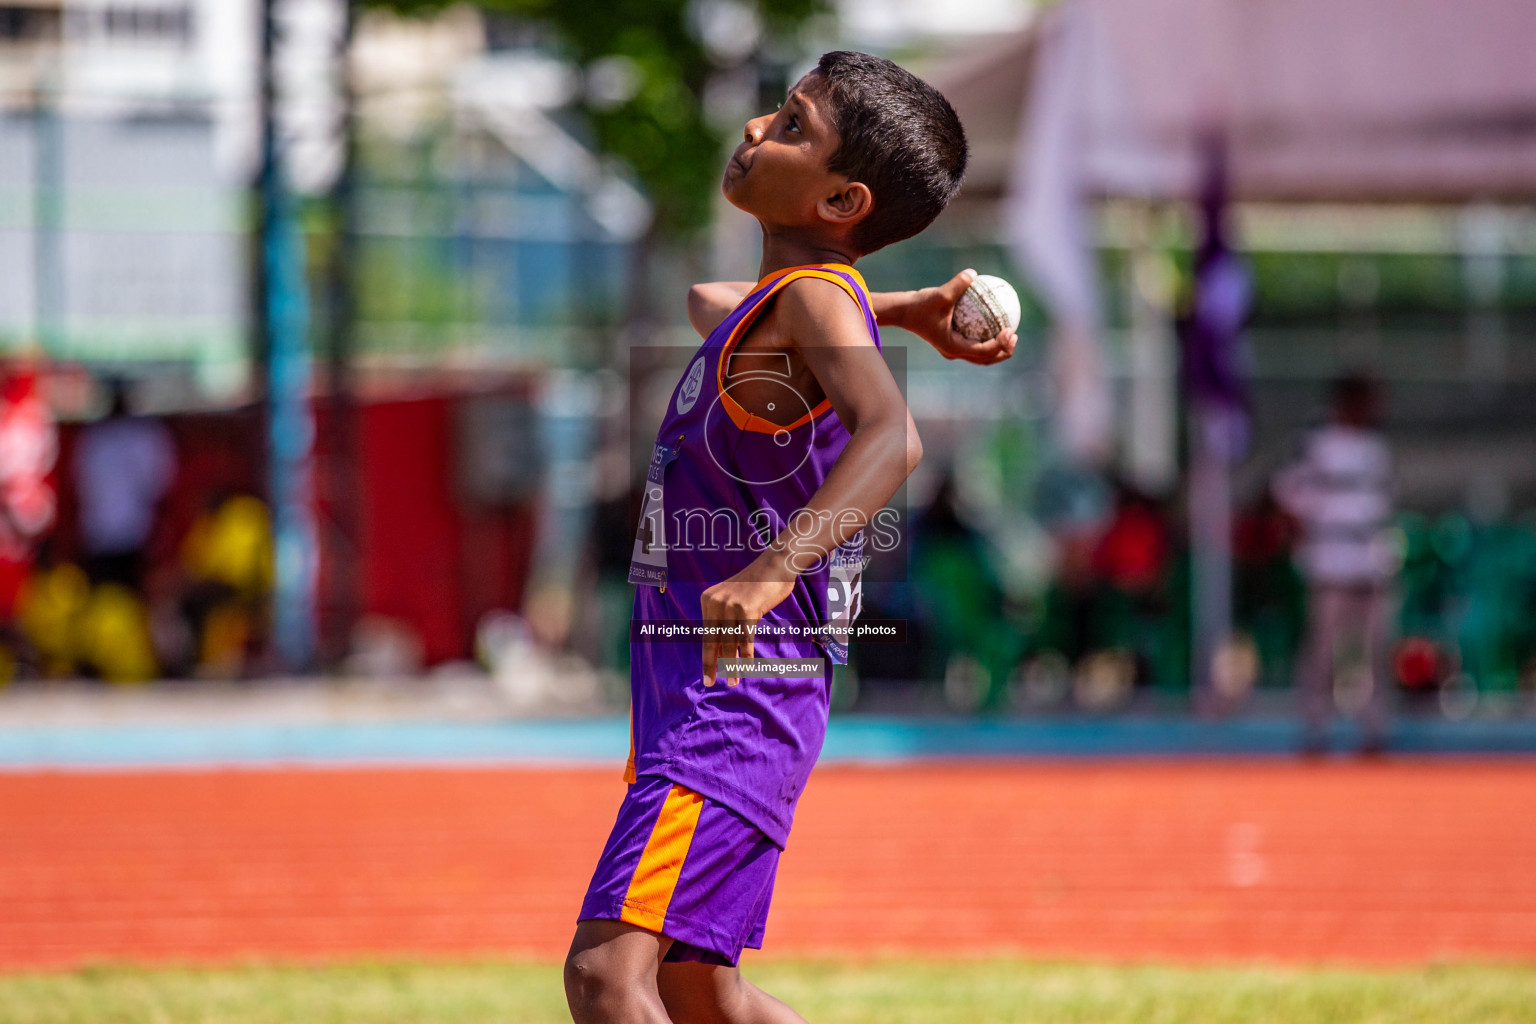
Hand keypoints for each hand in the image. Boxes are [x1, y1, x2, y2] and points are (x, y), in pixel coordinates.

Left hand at [700, 563, 795, 686]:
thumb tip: (724, 650)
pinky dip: (746, 656)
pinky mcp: (747, 610)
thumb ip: (725, 620)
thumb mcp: (734, 600)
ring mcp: (731, 606)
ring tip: (733, 681)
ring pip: (729, 643)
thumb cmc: (757, 585)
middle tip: (710, 682)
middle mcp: (716, 602)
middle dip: (712, 664)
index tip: (707, 673)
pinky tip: (746, 668)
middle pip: (712, 640)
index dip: (707, 656)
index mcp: (708, 599)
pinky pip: (745, 639)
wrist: (775, 566)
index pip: (706, 634)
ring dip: (731, 665)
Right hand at [895, 268, 1017, 364]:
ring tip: (1009, 332)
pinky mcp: (951, 341)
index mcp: (953, 347)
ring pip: (980, 355)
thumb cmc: (920, 304)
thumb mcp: (940, 294)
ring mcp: (953, 348)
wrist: (903, 311)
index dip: (1000, 343)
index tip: (1010, 329)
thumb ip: (958, 284)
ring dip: (997, 348)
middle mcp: (954, 351)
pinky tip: (994, 320)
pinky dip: (986, 337)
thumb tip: (974, 273)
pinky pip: (974, 342)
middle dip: (1003, 351)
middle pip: (985, 359)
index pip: (983, 351)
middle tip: (1014, 335)